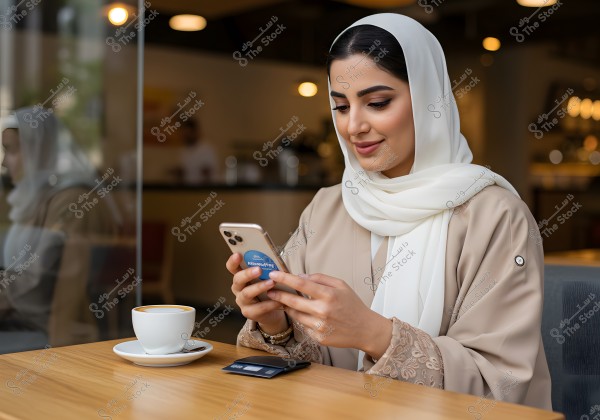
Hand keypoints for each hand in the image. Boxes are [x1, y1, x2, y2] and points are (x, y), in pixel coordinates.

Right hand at [226, 253, 287, 333]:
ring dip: (259, 287)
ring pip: (247, 293)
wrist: (273, 311)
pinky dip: (270, 303)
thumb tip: (275, 258)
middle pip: (237, 280)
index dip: (233, 261)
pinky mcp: (249, 313)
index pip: (232, 268)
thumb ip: (267, 269)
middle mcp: (238, 289)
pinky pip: (259, 308)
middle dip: (247, 274)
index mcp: (241, 277)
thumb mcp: (267, 278)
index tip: (238, 254)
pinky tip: (279, 300)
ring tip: (272, 283)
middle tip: (259, 269)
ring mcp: (242, 302)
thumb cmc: (269, 289)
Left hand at [267, 272, 391, 358]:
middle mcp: (323, 311)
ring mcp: (320, 326)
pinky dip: (302, 319)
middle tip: (270, 290)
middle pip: (293, 301)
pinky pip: (303, 326)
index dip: (285, 278)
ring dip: (288, 307)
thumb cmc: (353, 305)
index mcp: (328, 295)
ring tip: (285, 301)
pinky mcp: (318, 338)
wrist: (365, 329)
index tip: (274, 274)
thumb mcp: (341, 285)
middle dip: (278, 295)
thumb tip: (301, 276)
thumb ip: (320, 278)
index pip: (301, 284)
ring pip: (296, 315)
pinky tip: (307, 316)